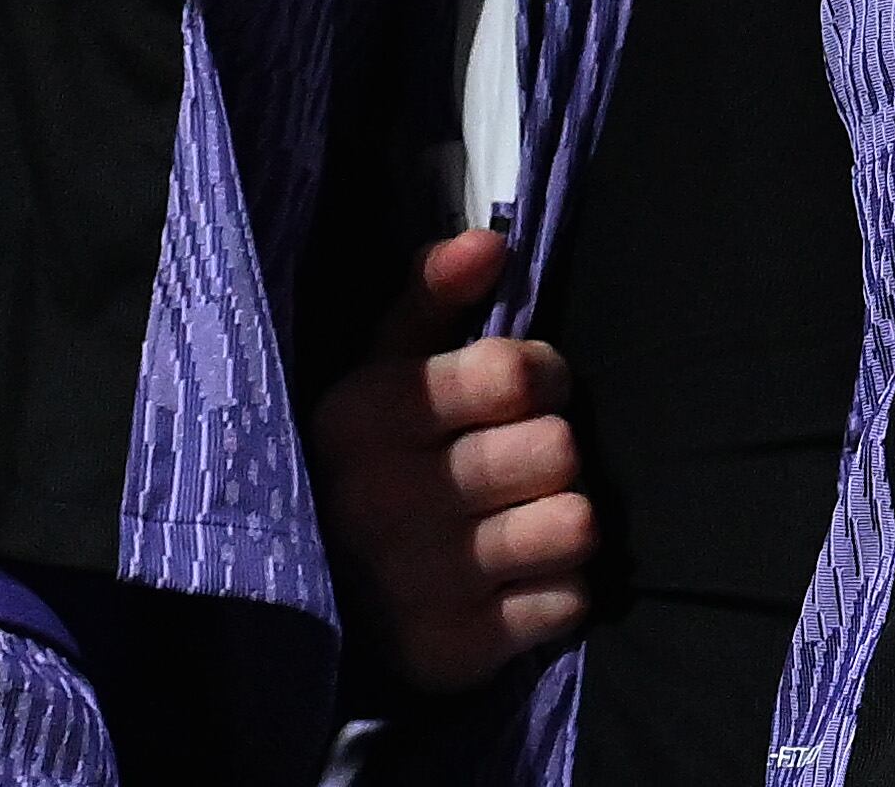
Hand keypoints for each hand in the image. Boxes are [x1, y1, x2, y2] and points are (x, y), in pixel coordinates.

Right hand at [310, 227, 597, 694]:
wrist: (321, 602)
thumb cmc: (376, 461)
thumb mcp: (383, 370)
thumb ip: (431, 296)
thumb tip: (489, 242)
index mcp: (362, 419)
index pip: (512, 373)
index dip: (542, 373)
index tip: (529, 388)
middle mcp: (380, 504)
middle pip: (556, 449)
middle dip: (555, 448)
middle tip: (526, 462)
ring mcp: (416, 585)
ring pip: (573, 525)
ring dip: (566, 519)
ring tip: (530, 517)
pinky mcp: (451, 652)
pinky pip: (569, 601)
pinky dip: (558, 589)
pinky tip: (519, 579)